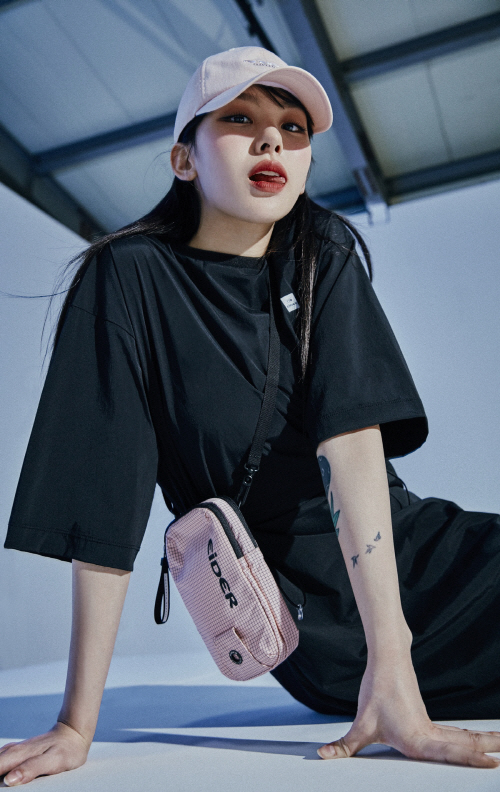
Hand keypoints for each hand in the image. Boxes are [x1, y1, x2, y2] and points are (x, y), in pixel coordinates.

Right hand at [0, 721, 89, 785]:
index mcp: (17, 756)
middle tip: (0, 789)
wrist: (73, 733)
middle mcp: (11, 752)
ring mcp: (13, 751)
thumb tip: (8, 780)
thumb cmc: (66, 750)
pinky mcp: (16, 753)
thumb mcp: (53, 761)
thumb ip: (31, 769)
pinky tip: (0, 772)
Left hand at [318, 653, 499, 767]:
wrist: (387, 660)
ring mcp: (430, 727)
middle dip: (487, 749)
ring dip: (483, 743)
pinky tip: (479, 743)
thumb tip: (324, 756)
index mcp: (416, 740)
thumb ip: (345, 746)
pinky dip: (470, 740)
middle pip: (464, 745)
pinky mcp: (428, 721)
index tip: (493, 762)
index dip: (471, 759)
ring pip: (462, 738)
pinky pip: (455, 735)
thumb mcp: (361, 725)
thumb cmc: (377, 691)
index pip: (449, 754)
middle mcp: (428, 735)